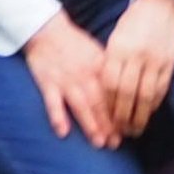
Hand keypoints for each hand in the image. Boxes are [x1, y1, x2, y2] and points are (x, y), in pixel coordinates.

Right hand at [22, 12, 118, 145]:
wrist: (47, 30)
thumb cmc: (74, 44)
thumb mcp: (97, 53)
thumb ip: (108, 71)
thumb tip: (124, 90)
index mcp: (99, 67)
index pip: (112, 93)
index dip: (119, 112)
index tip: (126, 128)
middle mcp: (84, 75)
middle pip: (99, 102)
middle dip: (109, 124)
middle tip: (116, 143)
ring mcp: (65, 80)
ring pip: (80, 105)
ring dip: (90, 124)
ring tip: (99, 142)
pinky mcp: (47, 83)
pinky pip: (52, 102)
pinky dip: (58, 116)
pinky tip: (63, 132)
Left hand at [100, 0, 173, 136]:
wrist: (161, 3)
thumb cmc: (133, 22)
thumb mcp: (116, 38)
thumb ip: (110, 62)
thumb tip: (104, 92)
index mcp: (118, 48)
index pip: (109, 84)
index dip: (107, 105)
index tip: (104, 119)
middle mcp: (136, 55)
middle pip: (126, 93)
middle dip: (121, 117)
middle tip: (119, 132)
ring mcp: (154, 59)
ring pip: (145, 95)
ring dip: (139, 116)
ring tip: (134, 130)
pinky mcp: (169, 61)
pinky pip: (161, 88)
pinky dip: (154, 103)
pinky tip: (149, 112)